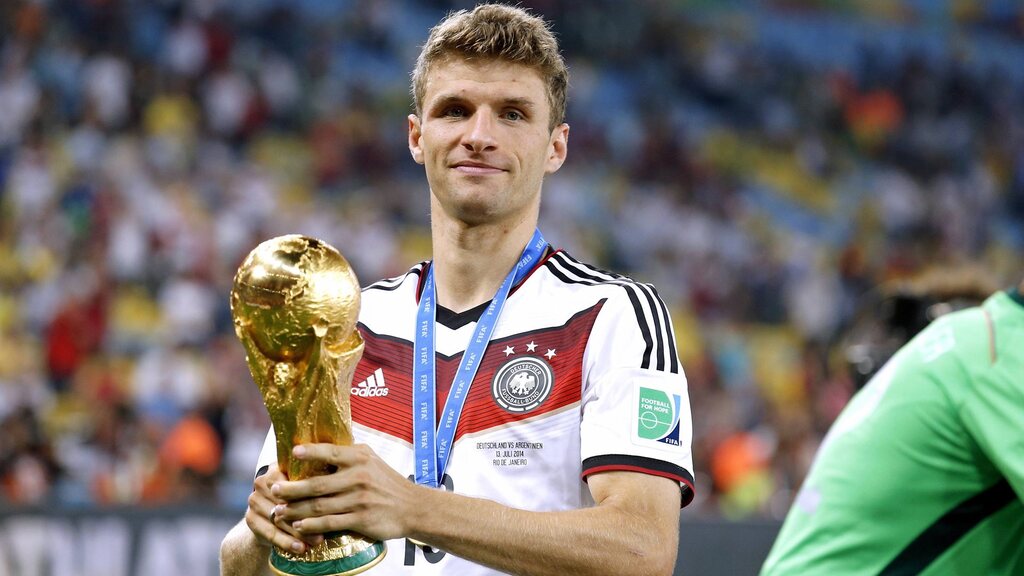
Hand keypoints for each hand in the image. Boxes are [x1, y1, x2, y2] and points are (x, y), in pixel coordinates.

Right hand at [245, 466, 323, 553]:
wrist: (270, 512)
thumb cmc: (298, 493)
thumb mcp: (306, 483)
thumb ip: (317, 479)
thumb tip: (340, 483)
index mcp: (276, 468)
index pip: (293, 482)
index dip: (311, 494)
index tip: (330, 504)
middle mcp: (260, 482)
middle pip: (286, 502)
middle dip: (307, 517)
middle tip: (326, 527)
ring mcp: (254, 501)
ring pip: (280, 520)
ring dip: (300, 533)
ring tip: (317, 541)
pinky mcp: (250, 519)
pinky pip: (270, 533)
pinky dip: (286, 542)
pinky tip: (300, 549)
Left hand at [272, 443, 420, 541]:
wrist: (413, 507)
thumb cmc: (388, 483)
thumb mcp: (372, 461)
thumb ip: (348, 456)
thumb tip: (319, 450)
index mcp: (361, 458)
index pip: (331, 452)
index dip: (311, 452)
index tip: (293, 453)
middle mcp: (359, 477)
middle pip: (318, 483)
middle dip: (292, 488)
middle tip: (274, 490)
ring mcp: (359, 499)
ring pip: (319, 506)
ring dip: (296, 509)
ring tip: (279, 511)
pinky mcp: (361, 519)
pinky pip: (330, 523)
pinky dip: (311, 525)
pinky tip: (299, 526)